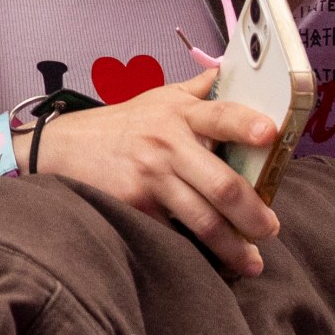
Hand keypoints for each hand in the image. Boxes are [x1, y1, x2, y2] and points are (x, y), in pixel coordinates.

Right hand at [29, 69, 284, 276]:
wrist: (63, 147)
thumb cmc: (122, 124)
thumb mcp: (159, 98)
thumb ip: (198, 91)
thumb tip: (233, 71)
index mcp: (180, 113)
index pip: (220, 114)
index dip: (246, 124)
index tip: (271, 134)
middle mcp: (167, 143)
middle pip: (222, 185)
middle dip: (254, 215)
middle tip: (270, 230)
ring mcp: (150, 177)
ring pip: (202, 220)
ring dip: (232, 247)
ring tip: (251, 262)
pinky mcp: (134, 205)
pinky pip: (174, 232)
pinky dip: (194, 251)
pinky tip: (210, 262)